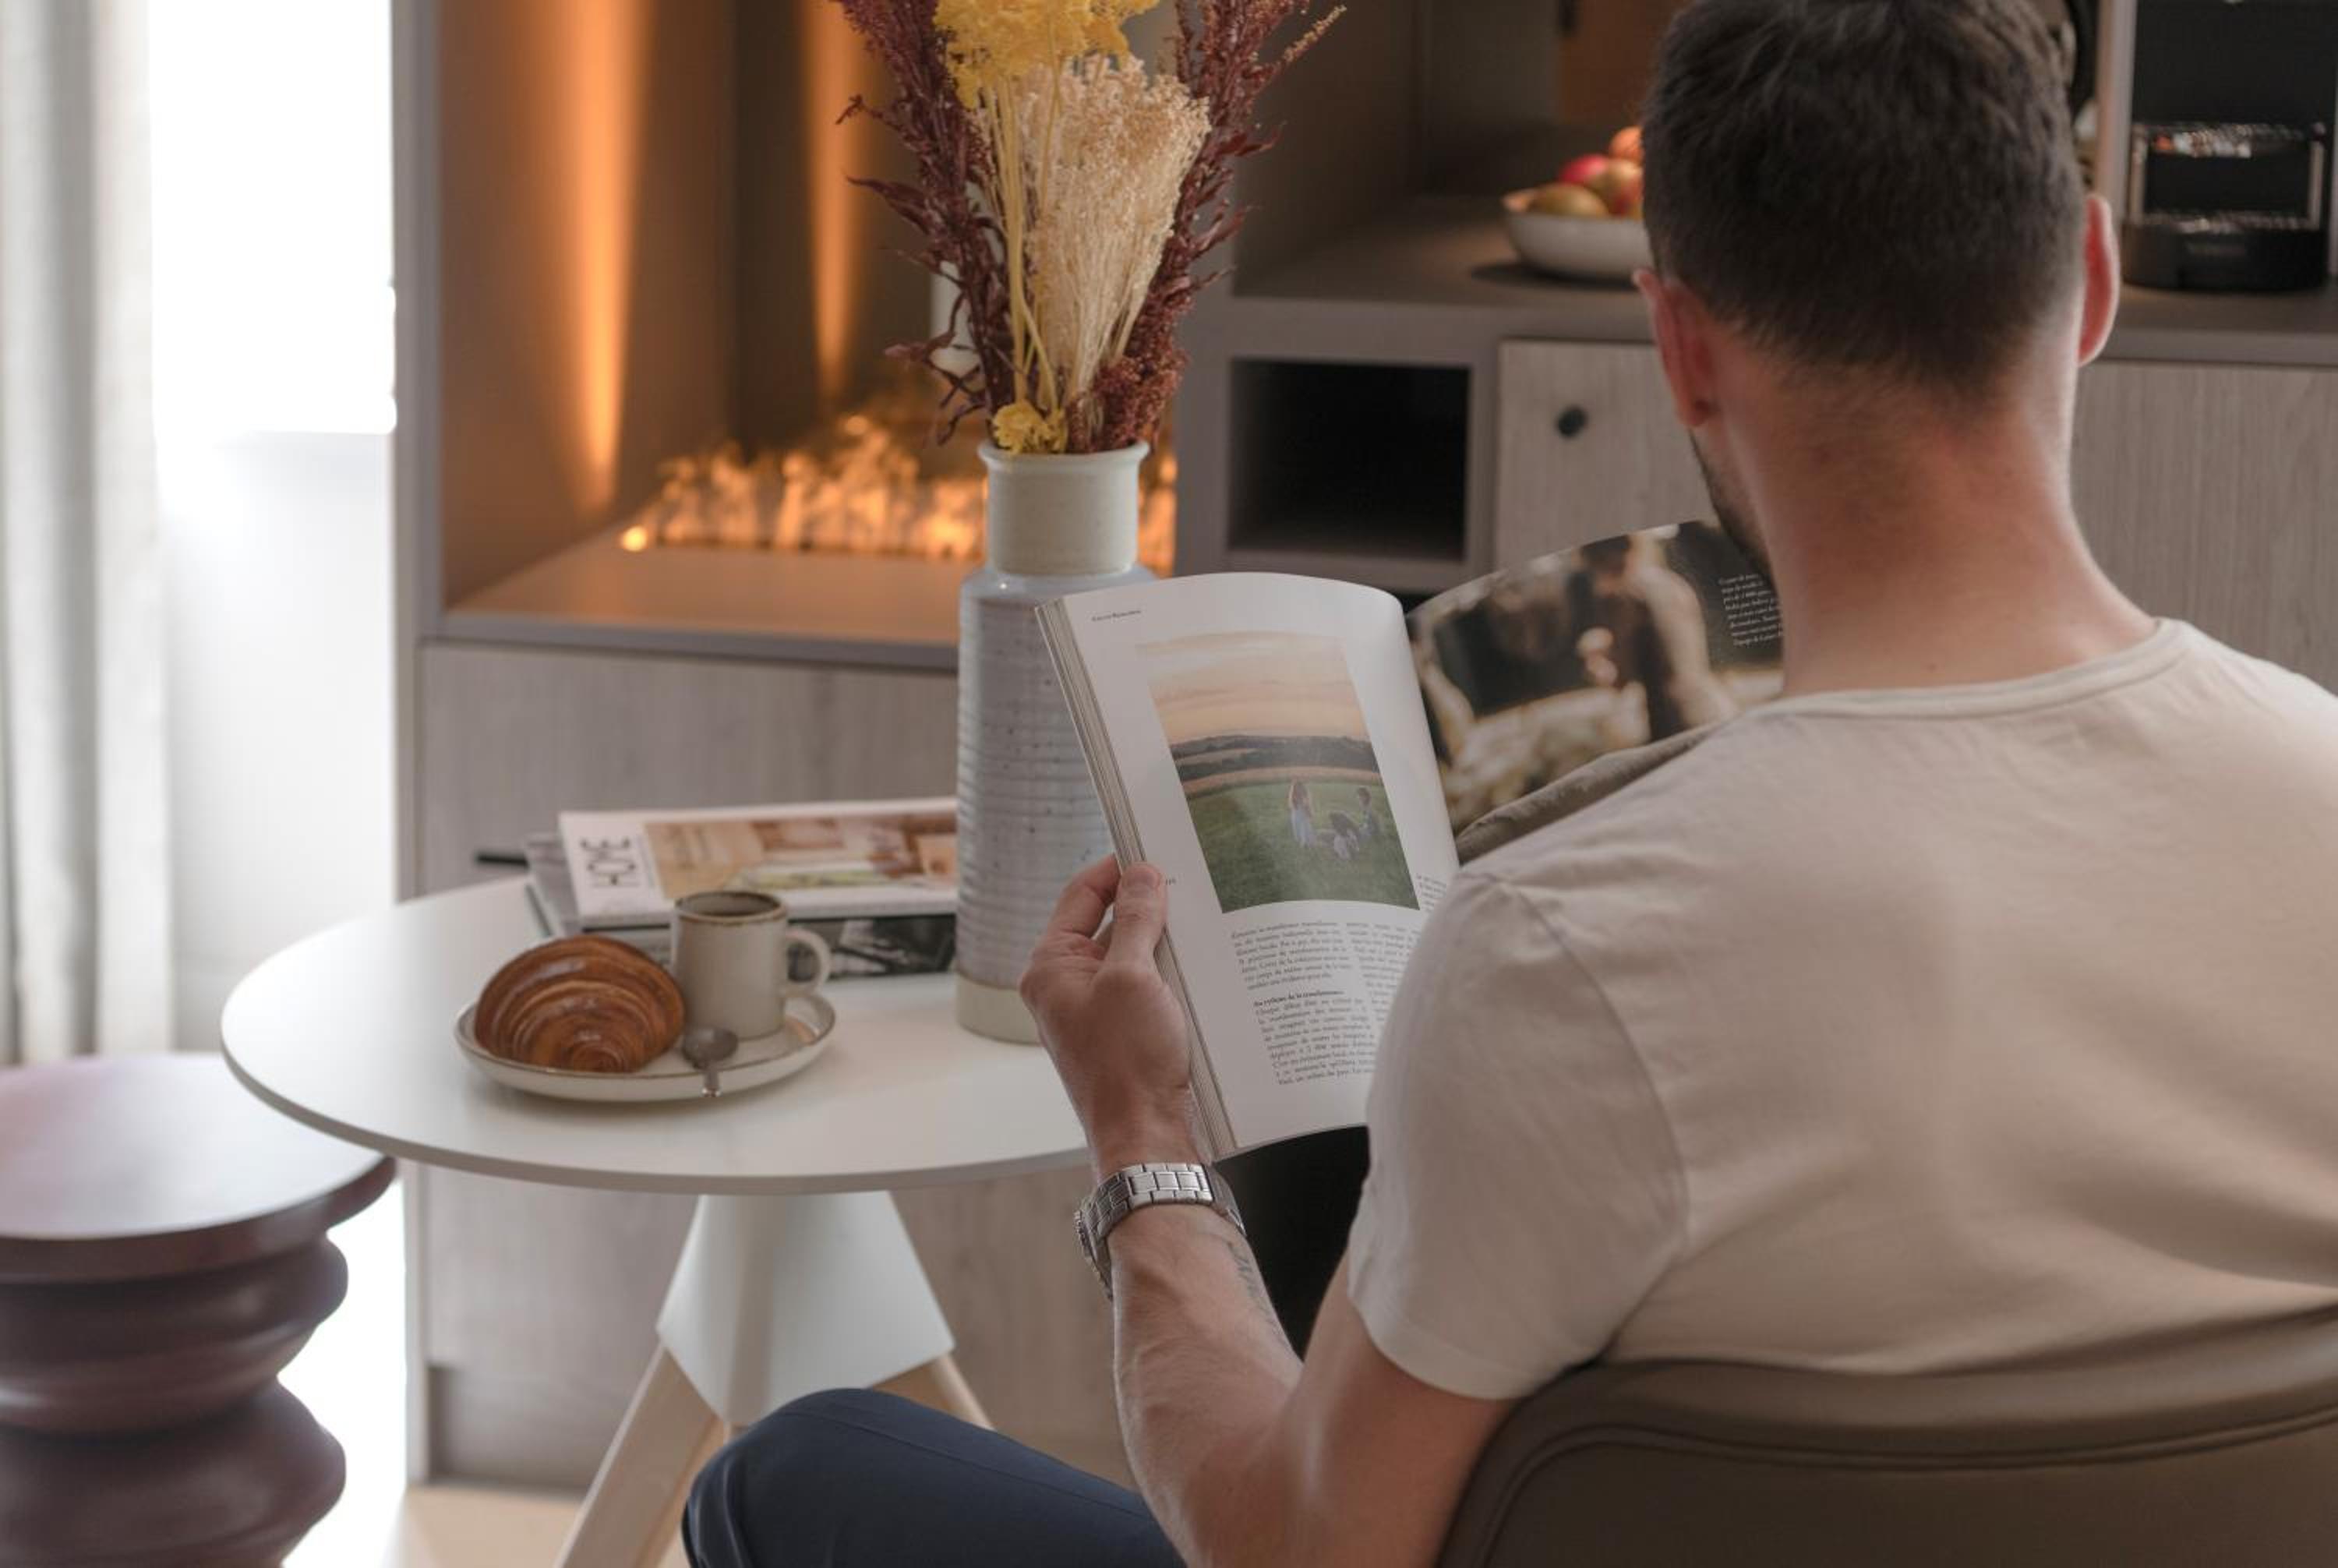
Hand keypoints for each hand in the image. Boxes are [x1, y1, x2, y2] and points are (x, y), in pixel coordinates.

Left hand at [1020, 858, 1200, 1174]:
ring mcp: (1097, 1010)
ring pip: (1134, 955)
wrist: (1146, 1136)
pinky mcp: (1126, 1031)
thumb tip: (1143, 875)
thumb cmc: (1127, 1064)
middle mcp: (1068, 985)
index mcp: (1051, 967)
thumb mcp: (1133, 978)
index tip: (1154, 850)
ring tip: (1204, 919)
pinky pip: (1148, 986)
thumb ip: (1138, 920)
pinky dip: (1172, 972)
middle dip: (1148, 904)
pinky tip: (1205, 962)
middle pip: (1109, 923)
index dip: (1116, 869)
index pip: (1081, 895)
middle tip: (1190, 881)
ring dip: (1165, 940)